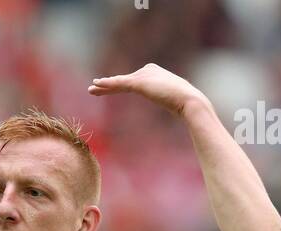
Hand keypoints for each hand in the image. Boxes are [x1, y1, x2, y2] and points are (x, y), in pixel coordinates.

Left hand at [88, 64, 204, 116]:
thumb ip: (171, 101)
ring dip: (104, 85)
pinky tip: (97, 85)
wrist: (189, 101)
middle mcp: (148, 71)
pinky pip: (120, 83)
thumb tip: (179, 110)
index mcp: (155, 74)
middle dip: (109, 85)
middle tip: (94, 88)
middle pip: (124, 80)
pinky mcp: (140, 82)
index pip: (133, 81)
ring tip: (91, 89)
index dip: (119, 86)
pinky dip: (108, 84)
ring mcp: (144, 75)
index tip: (108, 89)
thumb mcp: (175, 102)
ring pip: (120, 81)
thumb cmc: (185, 105)